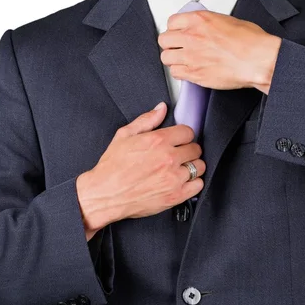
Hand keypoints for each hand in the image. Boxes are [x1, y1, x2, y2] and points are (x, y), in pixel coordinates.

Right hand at [76, 102, 205, 240]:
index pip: (188, 132)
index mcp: (158, 141)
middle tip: (178, 155)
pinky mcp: (176, 196)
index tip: (179, 141)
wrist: (105, 195)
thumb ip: (146, 120)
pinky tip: (182, 181)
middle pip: (195, 149)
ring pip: (199, 166)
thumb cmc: (112, 167)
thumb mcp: (124, 136)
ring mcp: (174, 178)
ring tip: (180, 168)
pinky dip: (193, 183)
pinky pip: (198, 185)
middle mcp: (169, 158)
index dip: (183, 136)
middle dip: (188, 150)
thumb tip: (161, 108)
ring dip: (192, 166)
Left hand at [158, 11, 281, 93]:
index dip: (175, 29)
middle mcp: (191, 36)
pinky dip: (180, 72)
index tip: (179, 34)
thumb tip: (202, 28)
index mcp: (199, 20)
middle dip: (170, 44)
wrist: (258, 60)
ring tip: (183, 60)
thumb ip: (208, 24)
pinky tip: (190, 70)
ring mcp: (192, 56)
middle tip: (178, 48)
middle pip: (163, 40)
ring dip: (173, 59)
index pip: (171, 22)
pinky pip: (175, 73)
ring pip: (166, 58)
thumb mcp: (227, 20)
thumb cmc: (251, 41)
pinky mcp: (195, 74)